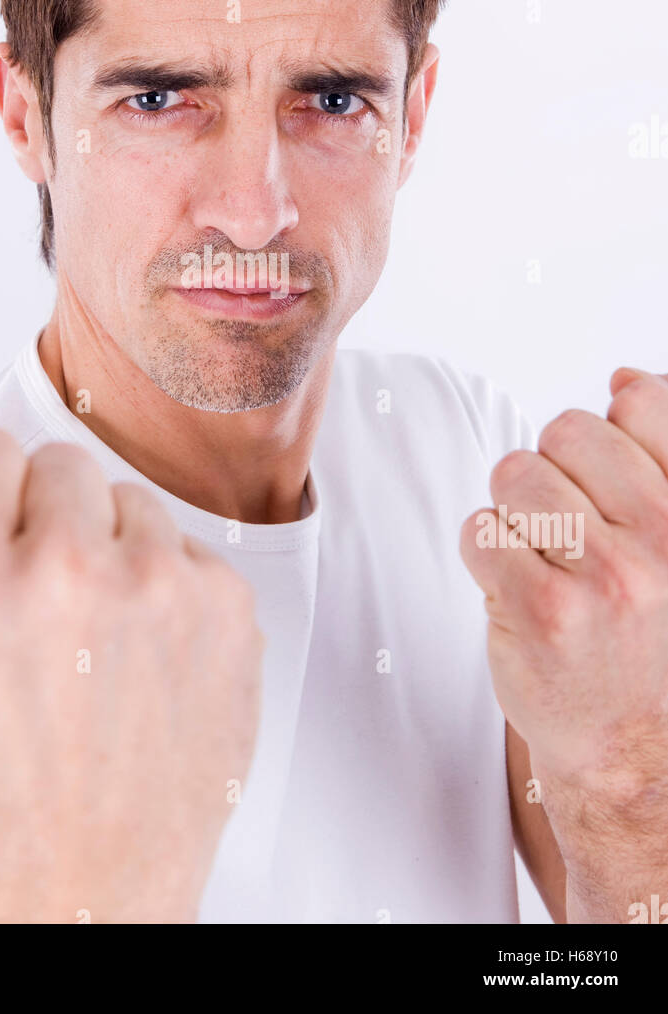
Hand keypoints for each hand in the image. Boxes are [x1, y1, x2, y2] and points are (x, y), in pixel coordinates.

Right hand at [0, 426, 263, 923]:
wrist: (90, 862)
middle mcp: (64, 569)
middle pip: (61, 463)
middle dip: (50, 519)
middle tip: (49, 596)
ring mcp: (156, 584)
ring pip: (131, 500)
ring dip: (114, 550)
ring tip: (100, 635)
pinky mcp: (226, 604)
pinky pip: (188, 548)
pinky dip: (169, 589)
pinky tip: (148, 653)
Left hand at [460, 369, 667, 917]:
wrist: (635, 750)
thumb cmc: (649, 637)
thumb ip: (658, 455)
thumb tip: (622, 380)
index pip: (646, 405)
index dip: (609, 439)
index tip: (607, 490)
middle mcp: (665, 537)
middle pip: (566, 431)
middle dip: (553, 473)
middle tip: (569, 534)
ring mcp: (605, 575)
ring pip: (515, 474)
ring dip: (516, 513)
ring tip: (544, 562)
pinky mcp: (542, 610)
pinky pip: (480, 530)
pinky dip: (486, 555)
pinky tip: (517, 591)